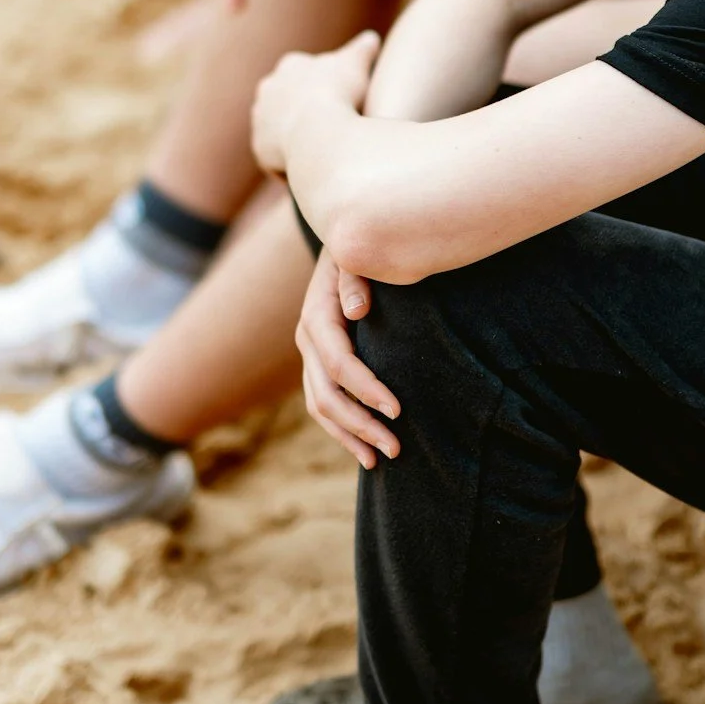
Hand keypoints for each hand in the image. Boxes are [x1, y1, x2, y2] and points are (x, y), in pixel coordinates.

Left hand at [251, 30, 378, 178]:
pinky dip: (293, 163)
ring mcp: (260, 119)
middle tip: (331, 126)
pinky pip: (278, 158)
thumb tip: (371, 38)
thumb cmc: (340, 93)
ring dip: (296, 138)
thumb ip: (362, 50)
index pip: (304, 74)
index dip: (324, 87)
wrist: (318, 131)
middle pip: (286, 101)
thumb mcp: (357, 64)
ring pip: (279, 129)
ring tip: (322, 150)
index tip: (340, 100)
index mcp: (290, 66)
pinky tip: (314, 167)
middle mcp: (268, 89)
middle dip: (303, 111)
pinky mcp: (260, 148)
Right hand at [297, 247, 400, 468]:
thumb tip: (356, 311)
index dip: (366, 389)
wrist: (346, 244)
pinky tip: (365, 449)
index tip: (398, 410)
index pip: (338, 363)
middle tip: (396, 447)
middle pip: (326, 395)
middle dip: (360, 424)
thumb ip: (355, 278)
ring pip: (320, 406)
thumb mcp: (357, 254)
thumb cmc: (362, 251)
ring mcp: (309, 355)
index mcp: (316, 316)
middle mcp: (306, 339)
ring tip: (382, 459)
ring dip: (349, 436)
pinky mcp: (317, 364)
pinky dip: (342, 429)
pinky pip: (323, 404)